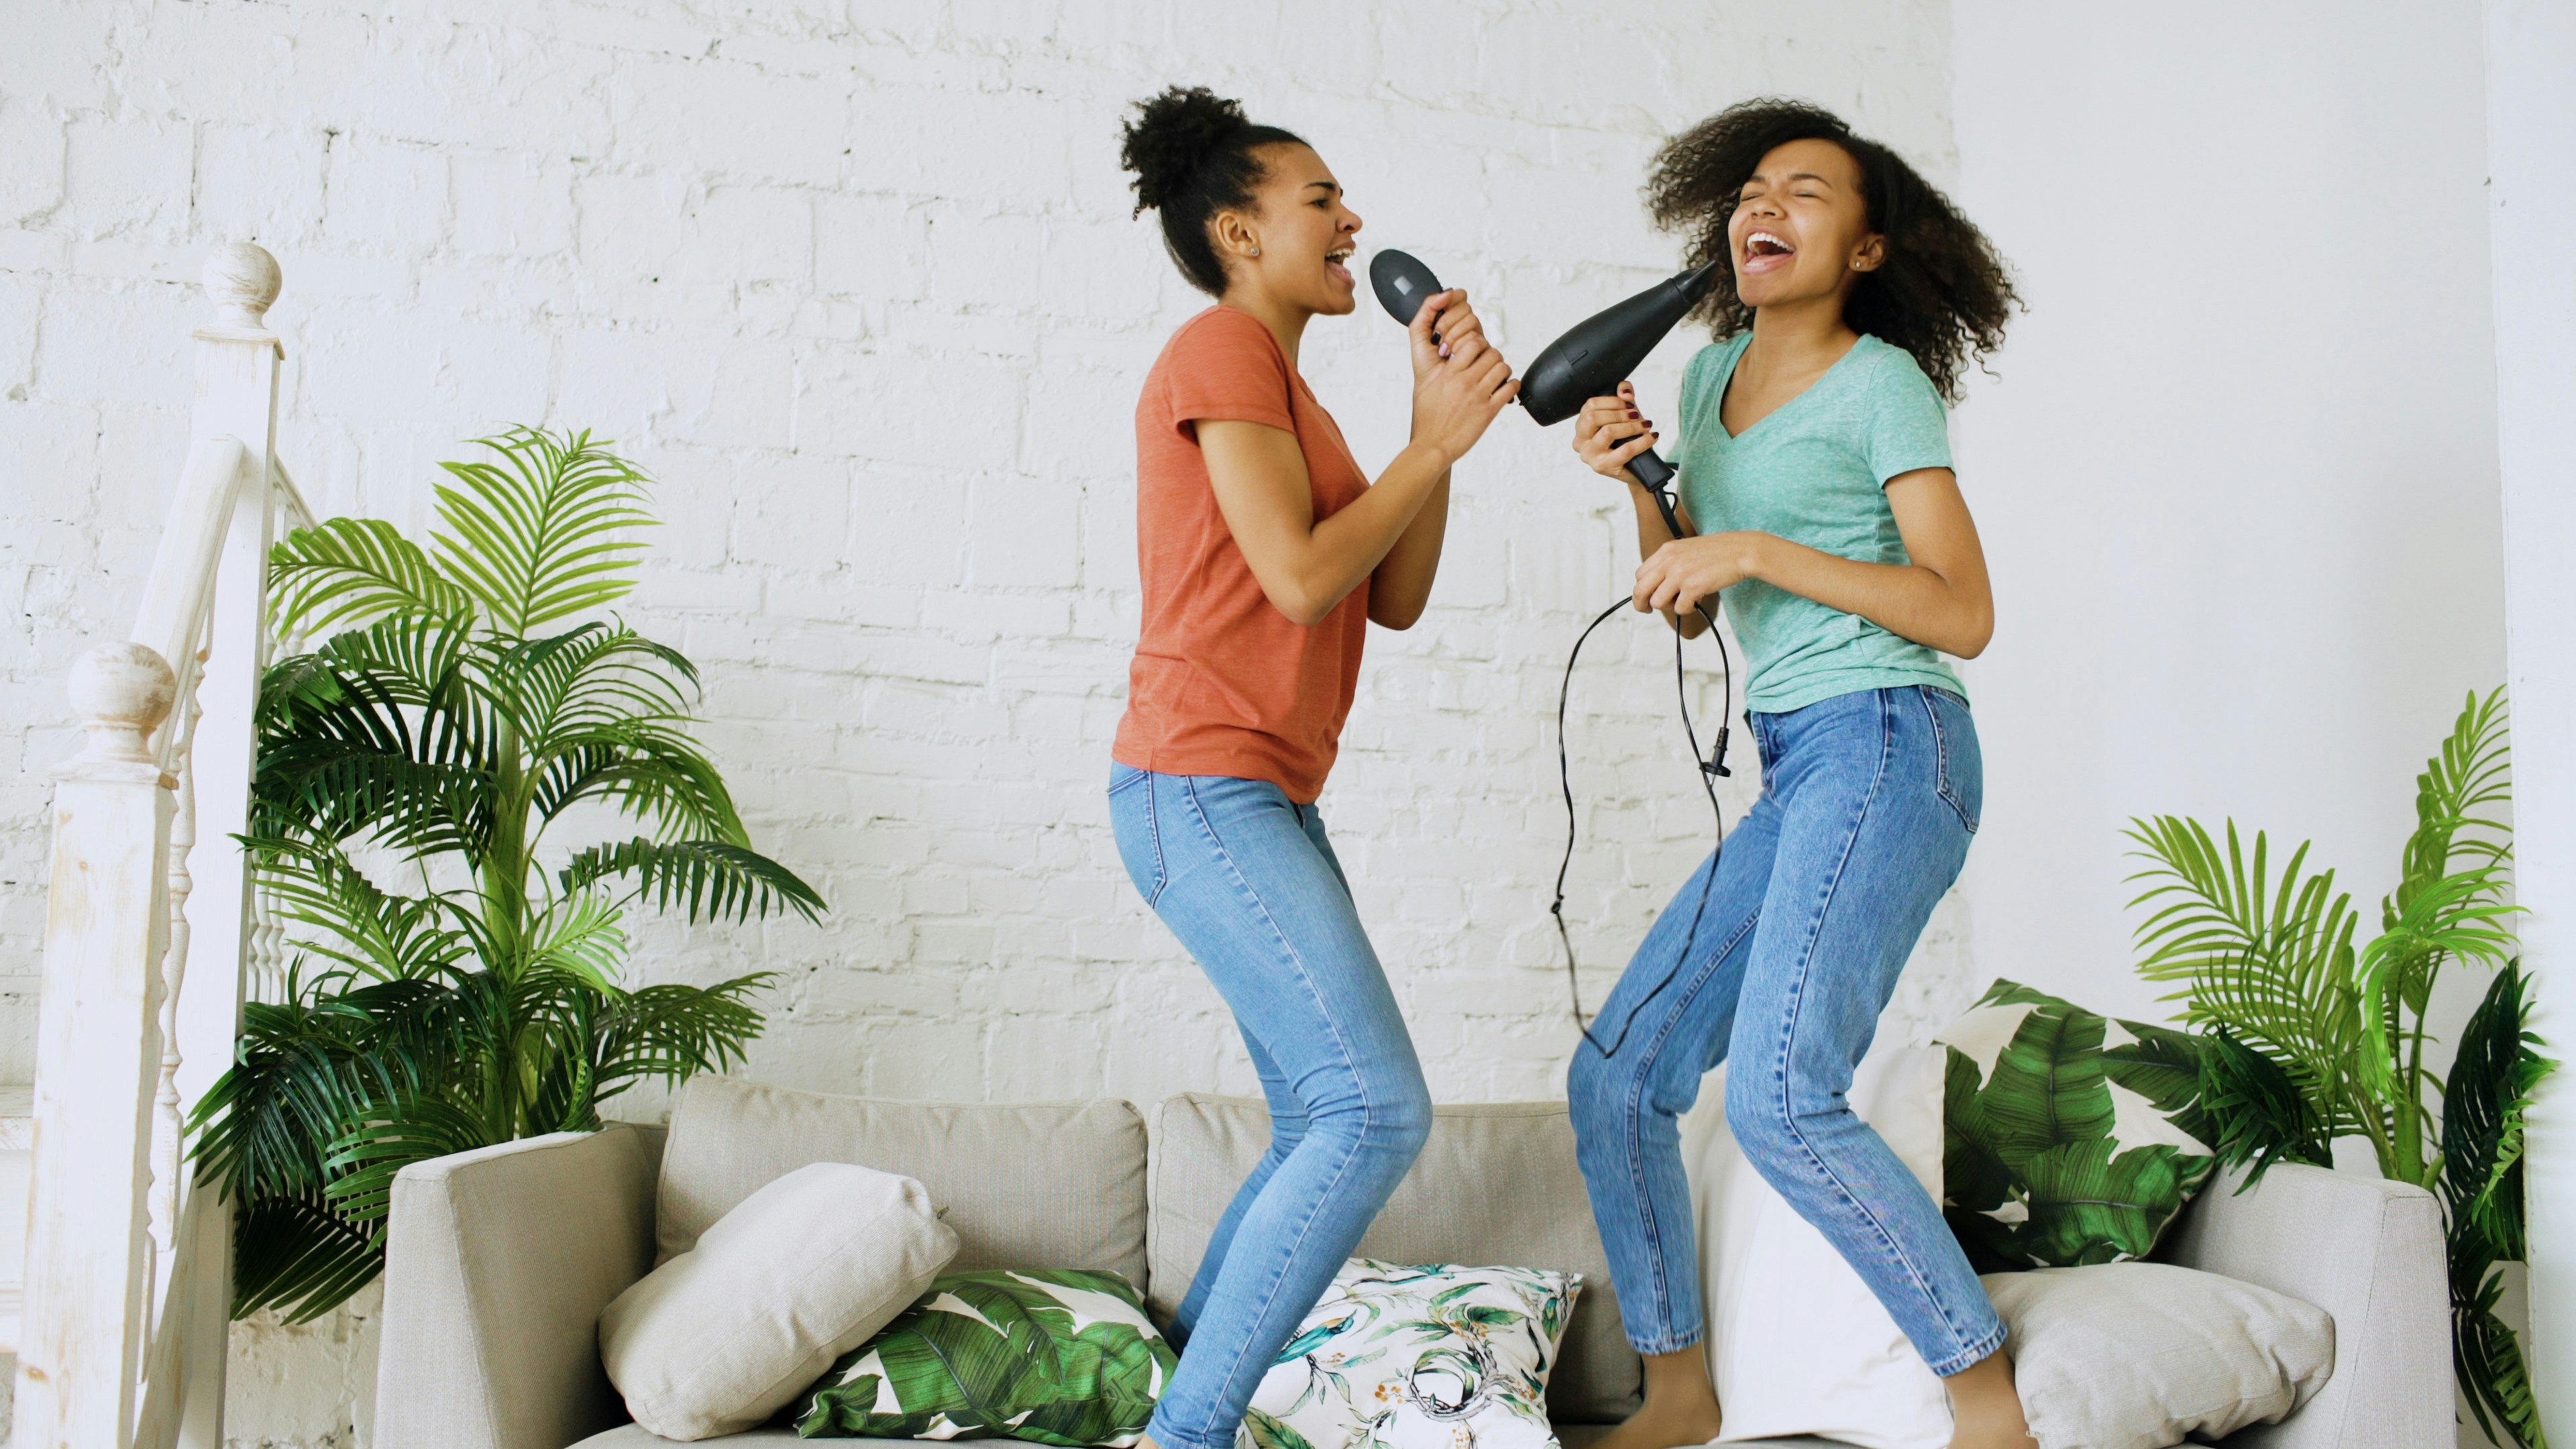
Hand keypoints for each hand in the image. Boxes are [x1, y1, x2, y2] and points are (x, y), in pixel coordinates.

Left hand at [1407, 288, 1484, 380]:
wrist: (1432, 388)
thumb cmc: (1426, 365)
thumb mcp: (1419, 334)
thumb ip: (1427, 308)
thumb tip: (1445, 292)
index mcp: (1453, 318)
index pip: (1459, 296)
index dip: (1448, 306)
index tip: (1437, 323)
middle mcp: (1468, 326)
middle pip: (1466, 309)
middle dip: (1448, 326)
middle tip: (1439, 342)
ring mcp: (1479, 339)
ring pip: (1473, 323)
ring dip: (1455, 339)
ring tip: (1446, 353)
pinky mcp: (1486, 353)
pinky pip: (1481, 342)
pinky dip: (1465, 350)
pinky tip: (1457, 359)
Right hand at [1408, 290, 1518, 463]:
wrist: (1430, 446)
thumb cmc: (1426, 420)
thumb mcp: (1424, 388)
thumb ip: (1438, 371)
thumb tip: (1446, 356)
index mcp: (1448, 373)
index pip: (1472, 343)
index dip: (1478, 345)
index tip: (1477, 353)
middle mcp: (1464, 381)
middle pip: (1492, 353)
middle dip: (1493, 357)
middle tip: (1490, 366)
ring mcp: (1478, 396)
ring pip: (1503, 368)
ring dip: (1504, 370)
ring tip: (1498, 377)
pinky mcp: (1488, 412)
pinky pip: (1510, 389)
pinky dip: (1512, 386)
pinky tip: (1506, 390)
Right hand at [1574, 381, 1658, 485]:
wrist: (1636, 469)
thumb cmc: (1626, 440)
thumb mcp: (1625, 415)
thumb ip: (1624, 398)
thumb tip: (1624, 390)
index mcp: (1581, 426)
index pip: (1590, 405)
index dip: (1612, 400)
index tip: (1630, 403)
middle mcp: (1580, 441)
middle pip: (1593, 417)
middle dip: (1619, 413)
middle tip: (1637, 414)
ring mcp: (1589, 455)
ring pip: (1607, 432)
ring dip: (1631, 426)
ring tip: (1646, 425)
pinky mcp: (1601, 467)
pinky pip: (1624, 450)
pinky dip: (1642, 441)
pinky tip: (1652, 437)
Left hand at [1635, 532, 1766, 616]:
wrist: (1741, 551)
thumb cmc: (1718, 551)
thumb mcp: (1686, 549)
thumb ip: (1670, 563)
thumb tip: (1658, 584)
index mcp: (1666, 551)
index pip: (1640, 574)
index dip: (1642, 588)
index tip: (1647, 596)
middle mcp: (1669, 561)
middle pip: (1640, 590)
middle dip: (1642, 604)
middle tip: (1648, 611)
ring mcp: (1679, 574)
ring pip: (1657, 602)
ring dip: (1668, 607)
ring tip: (1683, 601)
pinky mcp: (1693, 587)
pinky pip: (1679, 609)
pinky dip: (1686, 610)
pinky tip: (1695, 602)